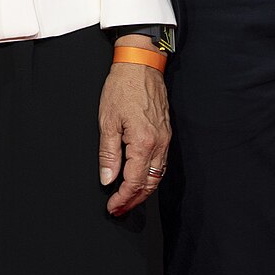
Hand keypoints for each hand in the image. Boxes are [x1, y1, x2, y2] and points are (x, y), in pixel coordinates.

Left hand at [97, 46, 169, 216]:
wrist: (141, 65)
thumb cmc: (122, 88)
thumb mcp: (107, 120)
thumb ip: (108, 154)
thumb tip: (107, 180)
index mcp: (143, 142)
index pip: (133, 182)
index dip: (122, 199)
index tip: (112, 208)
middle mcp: (159, 144)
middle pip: (149, 184)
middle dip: (134, 200)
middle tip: (119, 210)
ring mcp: (165, 139)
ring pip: (158, 176)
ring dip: (144, 191)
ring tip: (128, 199)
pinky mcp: (166, 133)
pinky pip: (161, 163)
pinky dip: (151, 176)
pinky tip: (140, 178)